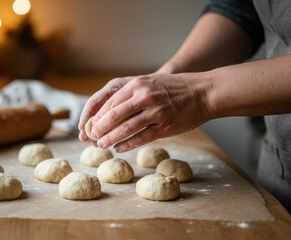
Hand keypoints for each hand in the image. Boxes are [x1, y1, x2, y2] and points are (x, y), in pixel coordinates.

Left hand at [78, 72, 211, 151]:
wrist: (203, 92)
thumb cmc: (173, 89)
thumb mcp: (149, 83)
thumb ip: (130, 95)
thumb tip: (107, 113)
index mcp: (137, 84)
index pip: (108, 102)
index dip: (95, 116)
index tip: (87, 125)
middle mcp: (144, 96)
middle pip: (113, 116)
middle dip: (99, 129)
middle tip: (91, 138)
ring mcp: (155, 111)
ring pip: (125, 128)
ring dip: (110, 139)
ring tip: (101, 145)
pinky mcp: (165, 126)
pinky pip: (141, 138)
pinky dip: (127, 144)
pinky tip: (119, 148)